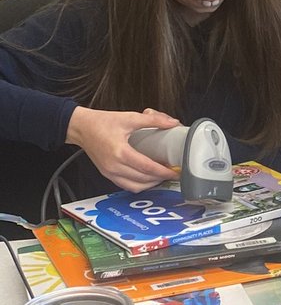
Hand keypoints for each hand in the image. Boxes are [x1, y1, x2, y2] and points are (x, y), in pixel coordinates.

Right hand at [66, 106, 181, 191]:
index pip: (147, 167)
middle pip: (143, 179)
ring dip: (150, 184)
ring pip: (134, 186)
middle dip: (160, 178)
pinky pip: (125, 185)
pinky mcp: (107, 174)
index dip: (163, 171)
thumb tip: (172, 123)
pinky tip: (147, 178)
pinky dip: (139, 185)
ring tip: (162, 176)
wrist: (82, 127)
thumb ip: (153, 120)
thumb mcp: (129, 117)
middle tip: (172, 173)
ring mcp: (109, 172)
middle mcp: (114, 166)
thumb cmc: (102, 122)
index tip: (174, 171)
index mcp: (120, 152)